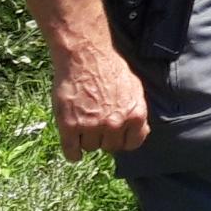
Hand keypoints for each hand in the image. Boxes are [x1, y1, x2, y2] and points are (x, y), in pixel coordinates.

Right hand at [51, 41, 147, 159]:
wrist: (85, 57)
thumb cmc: (110, 69)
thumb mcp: (134, 89)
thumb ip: (136, 111)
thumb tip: (140, 130)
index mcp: (135, 115)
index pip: (132, 143)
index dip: (123, 140)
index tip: (116, 136)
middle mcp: (115, 123)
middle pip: (110, 146)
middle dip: (105, 138)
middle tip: (98, 126)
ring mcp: (92, 126)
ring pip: (90, 147)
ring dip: (87, 140)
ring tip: (84, 125)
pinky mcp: (69, 125)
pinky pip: (71, 151)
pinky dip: (72, 153)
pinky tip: (73, 148)